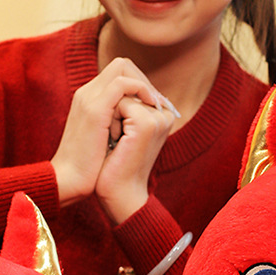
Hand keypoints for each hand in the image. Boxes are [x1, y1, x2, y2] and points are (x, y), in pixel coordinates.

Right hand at [51, 57, 166, 205]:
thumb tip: (140, 118)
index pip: (118, 72)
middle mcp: (87, 92)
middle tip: (155, 102)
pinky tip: (149, 108)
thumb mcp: (104, 138)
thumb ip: (116, 122)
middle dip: (143, 79)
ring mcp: (89, 97)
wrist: (69, 180)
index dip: (138, 83)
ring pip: (122, 67)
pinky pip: (122, 84)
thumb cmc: (89, 166)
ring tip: (153, 106)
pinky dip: (140, 91)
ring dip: (142, 85)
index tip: (152, 103)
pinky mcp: (94, 109)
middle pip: (121, 64)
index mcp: (88, 98)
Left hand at [95, 93, 176, 223]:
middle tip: (117, 137)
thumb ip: (126, 105)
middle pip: (130, 84)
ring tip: (116, 140)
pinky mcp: (147, 124)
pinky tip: (115, 142)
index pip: (133, 85)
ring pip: (125, 91)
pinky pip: (122, 101)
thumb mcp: (122, 128)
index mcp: (162, 114)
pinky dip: (110, 120)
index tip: (119, 134)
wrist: (115, 192)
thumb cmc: (113, 163)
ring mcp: (158, 118)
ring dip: (111, 113)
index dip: (116, 104)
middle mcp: (165, 114)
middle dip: (116, 104)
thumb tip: (121, 82)